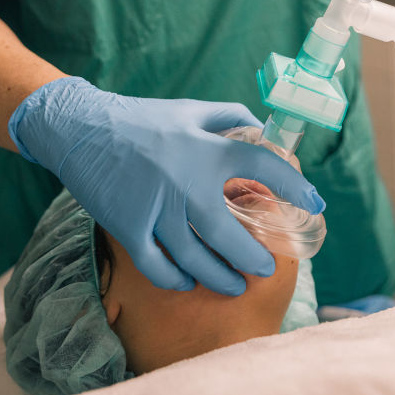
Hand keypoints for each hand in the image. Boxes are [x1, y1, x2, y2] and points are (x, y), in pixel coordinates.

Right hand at [8, 77, 324, 295]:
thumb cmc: (142, 119)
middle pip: (228, 235)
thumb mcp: (190, 110)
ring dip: (219, 276)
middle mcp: (184, 181)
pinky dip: (175, 278)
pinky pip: (156, 265)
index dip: (294, 187)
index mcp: (206, 148)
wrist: (80, 128)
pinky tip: (189, 280)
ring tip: (235, 284)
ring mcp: (154, 207)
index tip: (314, 204)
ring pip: (194, 257)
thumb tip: (263, 132)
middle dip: (253, 258)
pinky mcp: (126, 225)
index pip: (262, 167)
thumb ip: (230, 118)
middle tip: (267, 269)